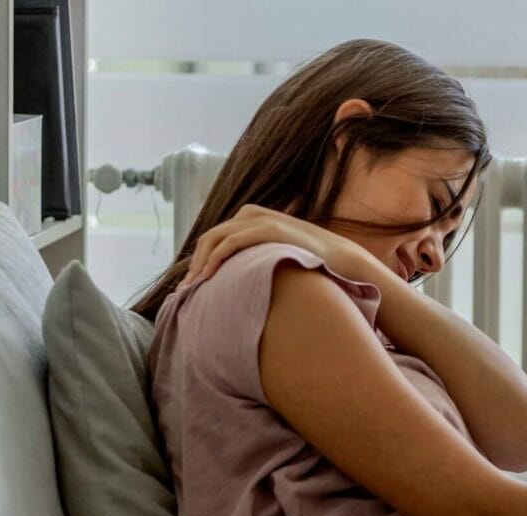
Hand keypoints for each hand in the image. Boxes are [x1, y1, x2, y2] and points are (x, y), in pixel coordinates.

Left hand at [180, 204, 368, 284]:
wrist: (340, 258)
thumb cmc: (308, 262)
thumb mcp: (274, 254)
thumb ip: (254, 257)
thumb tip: (233, 279)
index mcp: (251, 218)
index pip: (214, 238)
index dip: (198, 261)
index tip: (192, 285)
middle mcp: (251, 213)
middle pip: (209, 238)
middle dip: (194, 265)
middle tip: (186, 291)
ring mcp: (259, 218)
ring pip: (214, 239)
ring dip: (200, 264)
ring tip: (194, 287)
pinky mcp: (267, 227)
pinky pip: (230, 242)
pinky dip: (215, 259)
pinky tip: (208, 276)